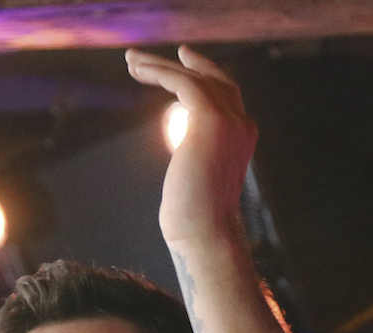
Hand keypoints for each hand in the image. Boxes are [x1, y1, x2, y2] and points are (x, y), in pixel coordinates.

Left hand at [125, 45, 257, 245]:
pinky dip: (160, 73)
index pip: (224, 95)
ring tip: (130, 62)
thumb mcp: (196, 181)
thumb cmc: (194, 220)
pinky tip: (139, 72)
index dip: (203, 75)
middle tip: (147, 59)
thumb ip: (196, 159)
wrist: (204, 233)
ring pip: (194, 77)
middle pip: (213, 78)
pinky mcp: (211, 119)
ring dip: (160, 66)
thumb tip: (183, 161)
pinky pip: (183, 83)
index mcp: (241, 139)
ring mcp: (230, 120)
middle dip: (182, 64)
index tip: (180, 64)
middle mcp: (241, 125)